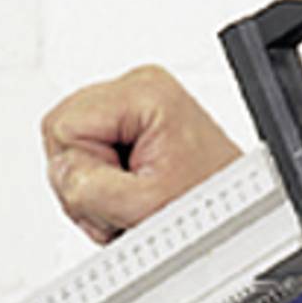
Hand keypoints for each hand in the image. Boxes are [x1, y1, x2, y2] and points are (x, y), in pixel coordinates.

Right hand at [40, 64, 240, 244]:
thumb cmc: (210, 206)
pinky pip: (86, 156)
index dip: (83, 170)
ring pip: (70, 149)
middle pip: (63, 134)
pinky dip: (102, 187)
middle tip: (126, 201)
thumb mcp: (144, 206)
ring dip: (94, 189)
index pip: (63, 126)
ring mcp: (133, 105)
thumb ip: (90, 186)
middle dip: (87, 181)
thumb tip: (62, 171)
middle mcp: (137, 88)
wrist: (240, 215)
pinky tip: (131, 195)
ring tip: (134, 201)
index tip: (120, 191)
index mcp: (143, 93)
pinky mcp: (130, 124)